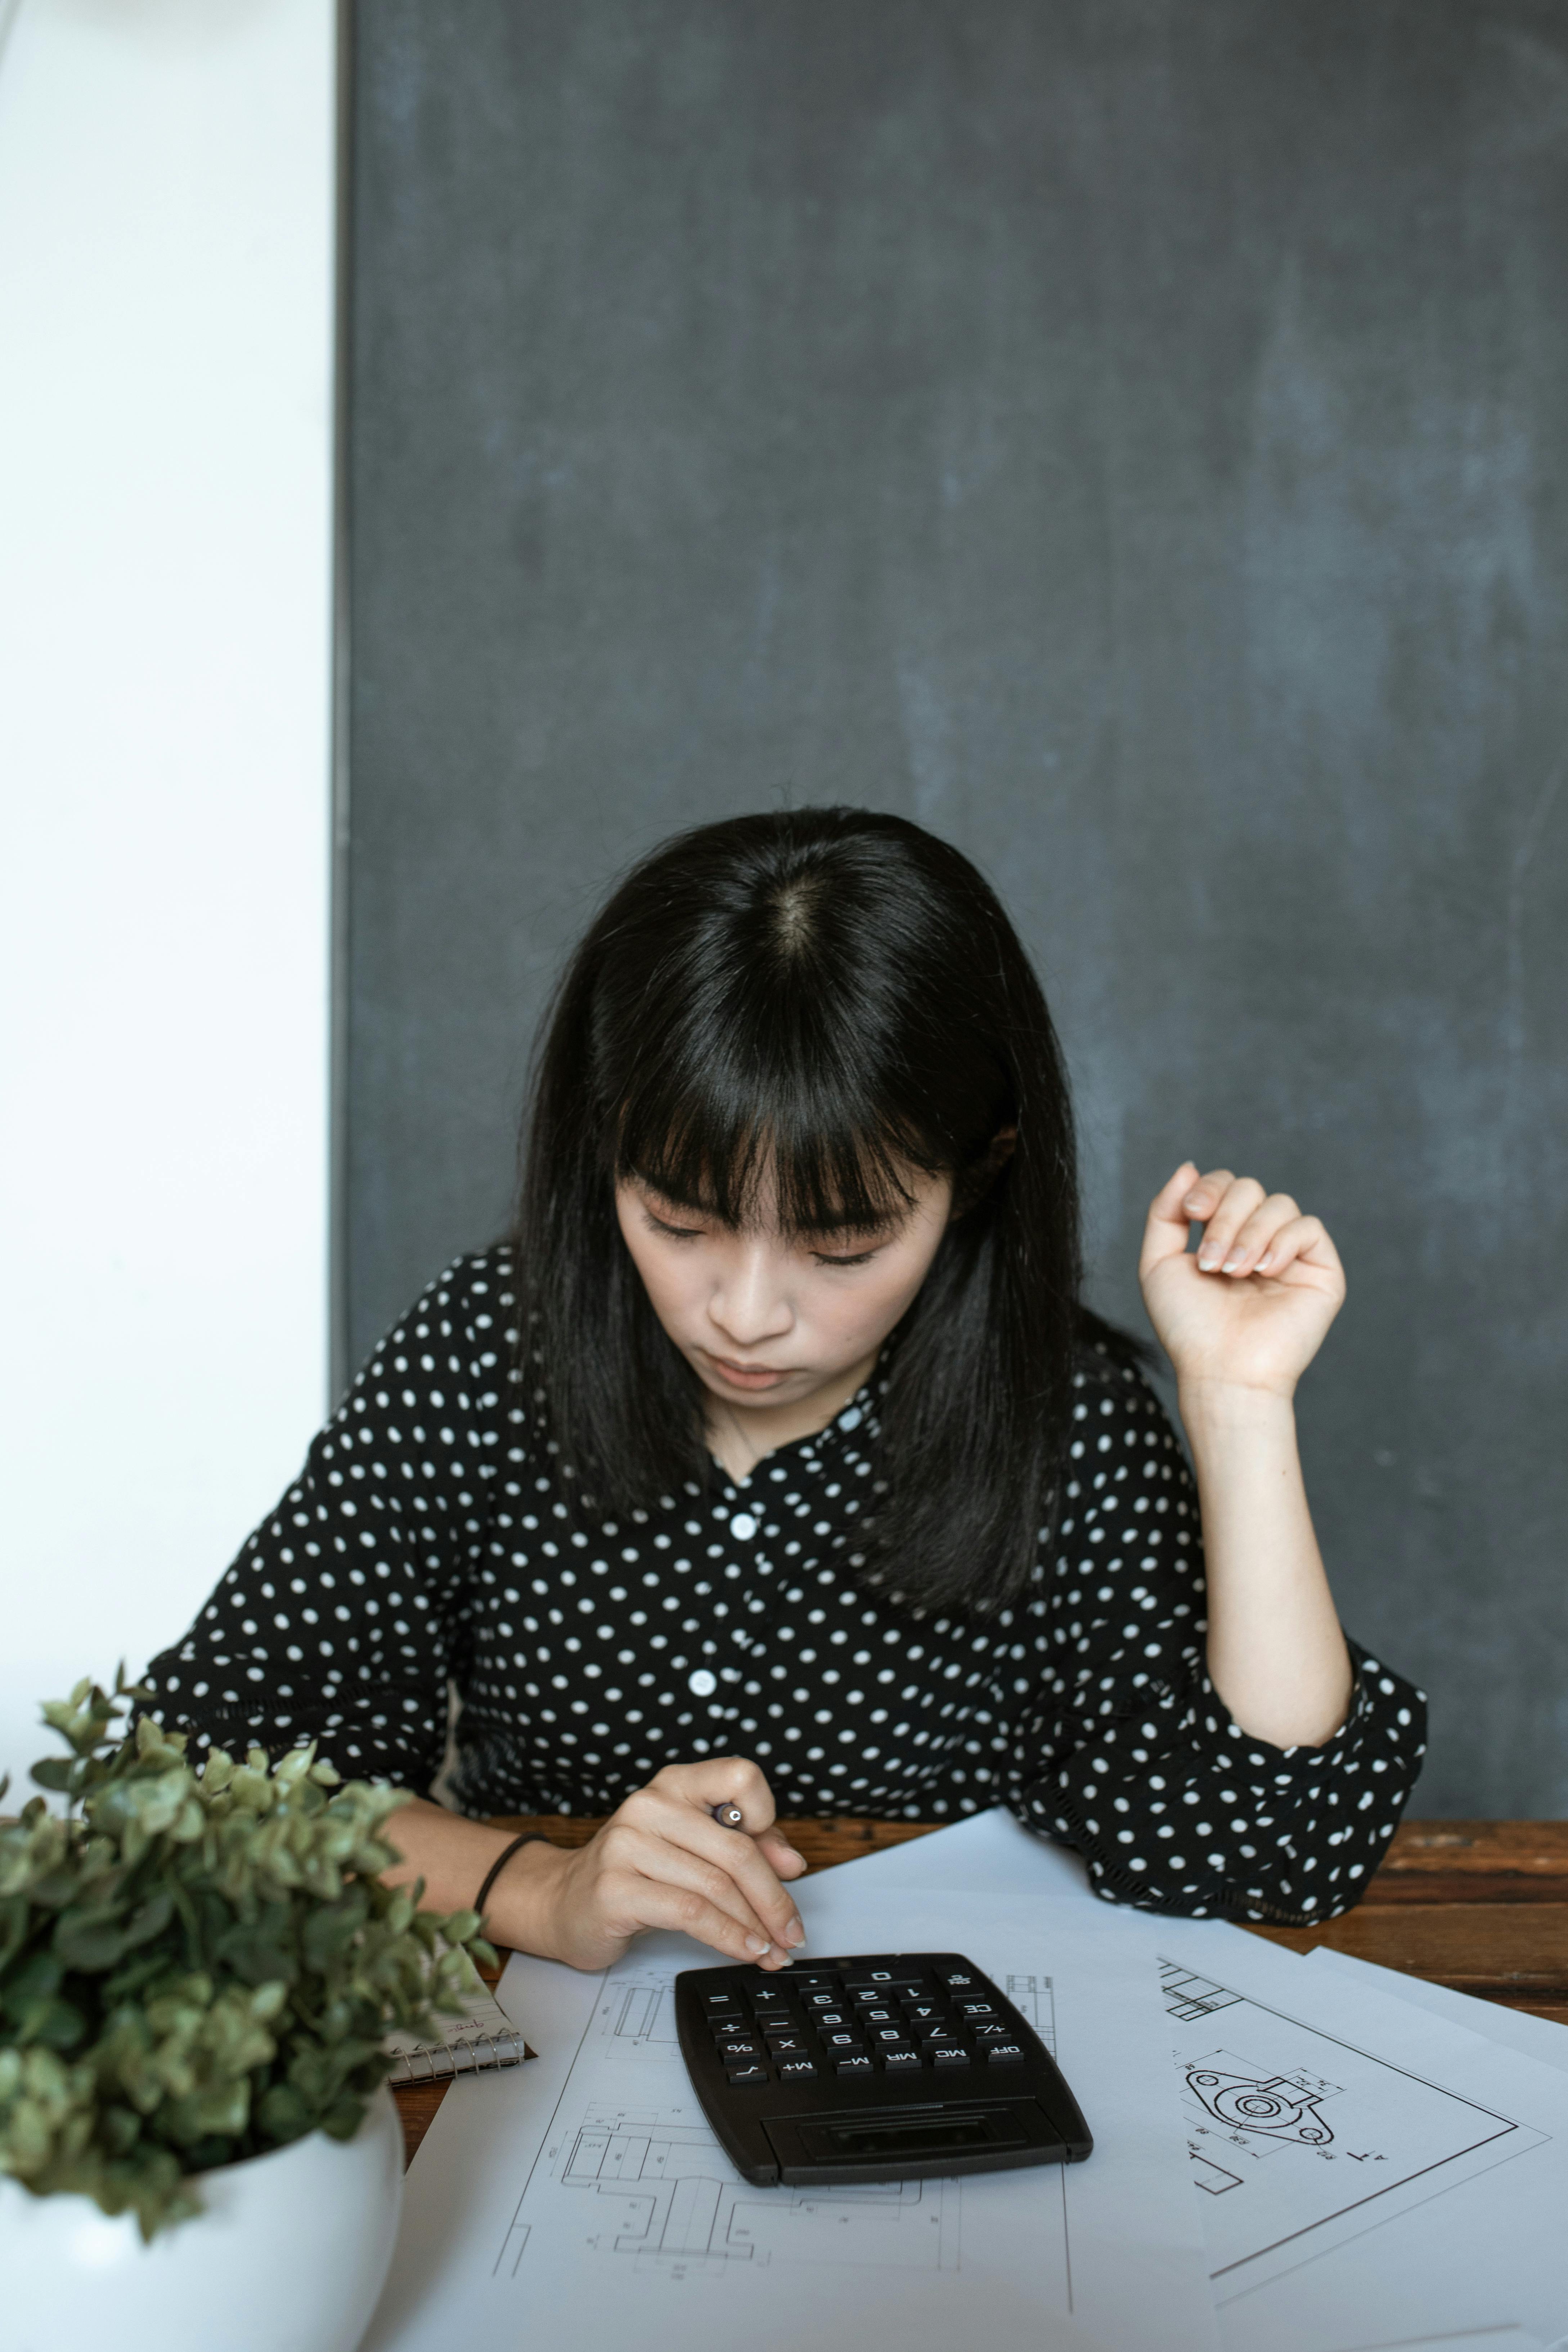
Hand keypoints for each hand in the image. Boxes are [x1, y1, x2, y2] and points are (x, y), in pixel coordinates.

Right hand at [507, 1759, 807, 1973]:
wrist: (564, 1903)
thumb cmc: (636, 1874)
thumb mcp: (693, 1848)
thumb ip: (747, 1845)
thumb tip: (793, 1863)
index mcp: (675, 1784)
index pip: (741, 1776)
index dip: (769, 1817)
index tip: (783, 1863)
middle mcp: (650, 1805)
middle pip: (737, 1849)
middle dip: (775, 1899)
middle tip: (793, 1932)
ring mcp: (627, 1845)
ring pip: (717, 1886)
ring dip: (756, 1926)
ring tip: (773, 1950)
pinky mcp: (616, 1888)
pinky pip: (691, 1913)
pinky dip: (728, 1936)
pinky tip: (745, 1949)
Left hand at [1138, 1163, 1344, 1400]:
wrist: (1221, 1370)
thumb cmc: (1189, 1327)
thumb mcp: (1158, 1263)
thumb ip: (1165, 1212)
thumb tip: (1188, 1167)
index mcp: (1224, 1236)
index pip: (1225, 1185)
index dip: (1208, 1189)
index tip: (1191, 1214)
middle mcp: (1259, 1241)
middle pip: (1250, 1188)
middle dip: (1225, 1218)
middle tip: (1211, 1262)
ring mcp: (1291, 1255)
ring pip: (1279, 1204)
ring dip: (1249, 1234)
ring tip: (1234, 1272)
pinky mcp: (1321, 1272)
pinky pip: (1308, 1227)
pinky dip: (1281, 1242)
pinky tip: (1264, 1272)